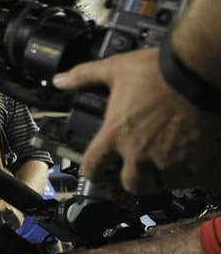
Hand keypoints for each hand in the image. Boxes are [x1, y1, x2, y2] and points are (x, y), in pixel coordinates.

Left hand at [52, 48, 220, 193]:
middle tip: (138, 172)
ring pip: (163, 183)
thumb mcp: (114, 69)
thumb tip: (59, 80)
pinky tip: (189, 162)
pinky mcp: (194, 158)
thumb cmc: (155, 70)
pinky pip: (190, 176)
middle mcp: (138, 152)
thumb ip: (84, 76)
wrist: (194, 72)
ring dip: (162, 178)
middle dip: (133, 181)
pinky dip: (189, 173)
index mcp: (115, 134)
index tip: (97, 172)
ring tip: (165, 167)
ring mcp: (167, 158)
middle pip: (132, 184)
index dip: (92, 171)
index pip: (93, 166)